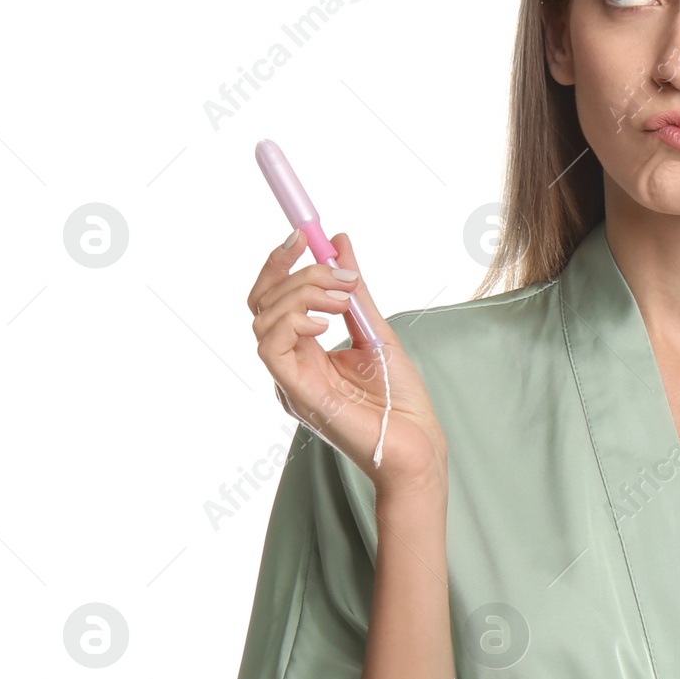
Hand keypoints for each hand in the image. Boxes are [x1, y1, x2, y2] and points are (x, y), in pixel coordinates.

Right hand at [248, 230, 446, 495]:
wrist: (417, 443)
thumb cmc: (400, 400)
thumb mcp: (375, 331)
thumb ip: (355, 291)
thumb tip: (339, 242)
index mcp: (305, 351)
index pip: (274, 298)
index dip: (281, 263)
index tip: (303, 235)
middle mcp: (291, 363)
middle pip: (262, 303)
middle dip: (296, 272)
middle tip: (340, 272)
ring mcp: (289, 379)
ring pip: (264, 319)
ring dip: (303, 293)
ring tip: (342, 299)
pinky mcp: (295, 392)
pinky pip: (270, 347)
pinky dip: (293, 321)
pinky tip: (326, 321)